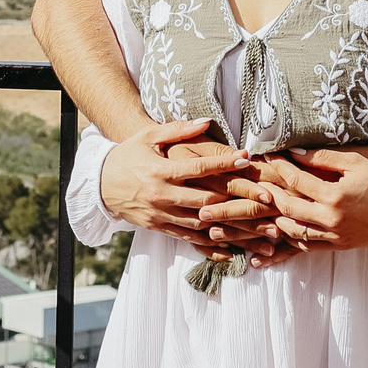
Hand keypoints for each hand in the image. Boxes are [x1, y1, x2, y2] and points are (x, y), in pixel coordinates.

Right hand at [98, 120, 252, 249]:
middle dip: (238, 201)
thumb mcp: (148, 137)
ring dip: (231, 227)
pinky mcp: (160, 228)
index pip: (197, 168)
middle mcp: (161, 196)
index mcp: (160, 171)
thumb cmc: (128, 155)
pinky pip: (189, 239)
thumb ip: (178, 130)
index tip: (246, 158)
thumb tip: (207, 121)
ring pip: (201, 224)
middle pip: (206, 201)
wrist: (101, 185)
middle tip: (266, 199)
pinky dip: (211, 243)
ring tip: (259, 228)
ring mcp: (161, 215)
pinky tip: (234, 246)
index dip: (223, 163)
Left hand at [249, 146, 367, 250]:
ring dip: (276, 217)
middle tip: (260, 180)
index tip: (270, 156)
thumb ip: (323, 158)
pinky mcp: (338, 245)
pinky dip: (292, 237)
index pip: (296, 180)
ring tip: (267, 204)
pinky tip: (285, 226)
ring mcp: (334, 236)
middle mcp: (331, 219)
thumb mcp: (354, 163)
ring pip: (293, 231)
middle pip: (287, 207)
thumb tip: (295, 152)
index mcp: (335, 196)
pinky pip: (307, 245)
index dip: (280, 166)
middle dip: (269, 192)